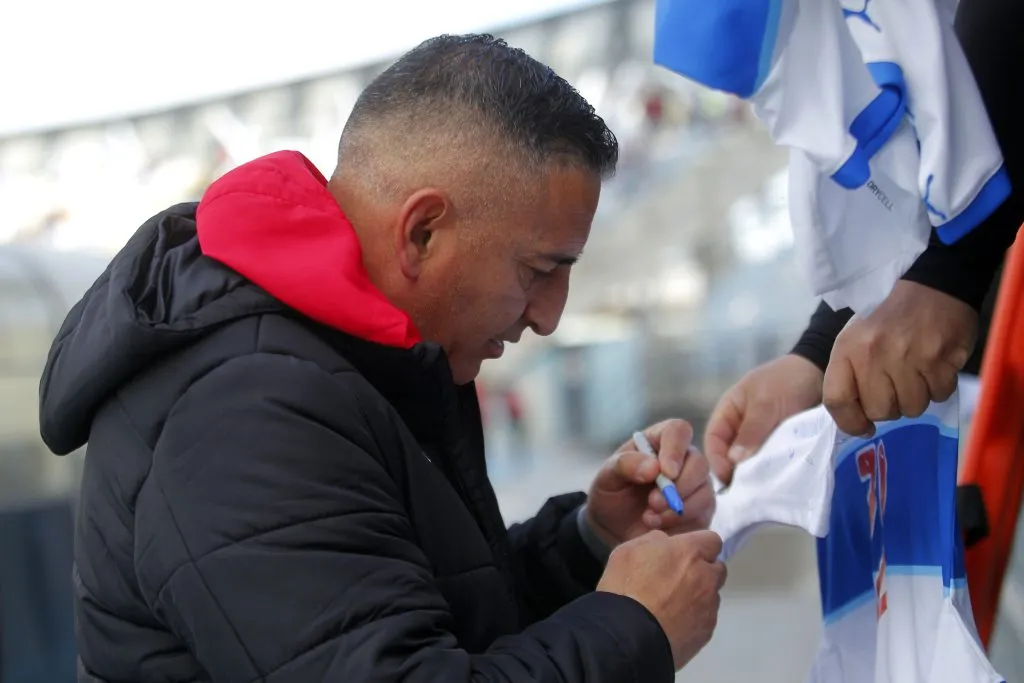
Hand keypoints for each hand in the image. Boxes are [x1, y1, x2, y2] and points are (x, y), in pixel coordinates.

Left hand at [585, 419, 713, 547]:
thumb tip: (653, 467)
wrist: (614, 528)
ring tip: (649, 518)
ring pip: (704, 493)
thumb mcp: (607, 476)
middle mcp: (684, 459)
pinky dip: (679, 525)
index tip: (666, 473)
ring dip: (677, 509)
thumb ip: (624, 465)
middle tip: (653, 503)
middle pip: (699, 463)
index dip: (675, 450)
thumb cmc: (613, 494)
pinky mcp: (700, 512)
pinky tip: (658, 527)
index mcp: (660, 440)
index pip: (678, 431)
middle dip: (678, 487)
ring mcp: (696, 486)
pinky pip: (702, 517)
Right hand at [597, 529, 725, 669]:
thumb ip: (653, 540)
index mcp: (689, 552)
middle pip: (717, 568)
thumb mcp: (628, 550)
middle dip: (703, 570)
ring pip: (711, 595)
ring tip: (671, 606)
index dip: (699, 546)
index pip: (712, 540)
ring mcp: (709, 606)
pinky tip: (672, 623)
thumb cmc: (625, 587)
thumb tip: (665, 542)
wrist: (628, 635)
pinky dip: (693, 618)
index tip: (683, 553)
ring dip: (698, 595)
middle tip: (677, 579)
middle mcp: (706, 577)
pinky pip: (705, 619)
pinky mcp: (706, 632)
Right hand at [703, 354, 823, 484]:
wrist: (821, 373)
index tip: (727, 478)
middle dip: (735, 472)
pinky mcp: (778, 444)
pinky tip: (777, 482)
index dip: (716, 459)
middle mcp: (740, 427)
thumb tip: (734, 460)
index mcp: (728, 412)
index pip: (713, 439)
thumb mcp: (766, 403)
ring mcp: (760, 437)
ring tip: (761, 491)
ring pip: (750, 460)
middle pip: (729, 454)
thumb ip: (751, 430)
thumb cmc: (786, 381)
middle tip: (745, 492)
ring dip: (755, 474)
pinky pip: (770, 461)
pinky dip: (772, 471)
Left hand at [823, 281, 977, 435]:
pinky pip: (939, 395)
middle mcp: (873, 354)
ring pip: (912, 408)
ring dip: (916, 398)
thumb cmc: (888, 320)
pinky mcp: (940, 359)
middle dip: (890, 407)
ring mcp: (908, 357)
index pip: (836, 400)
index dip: (849, 422)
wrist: (932, 287)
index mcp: (847, 349)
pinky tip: (935, 366)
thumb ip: (851, 377)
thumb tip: (859, 423)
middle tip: (896, 387)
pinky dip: (939, 387)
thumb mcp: (856, 340)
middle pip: (879, 411)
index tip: (863, 427)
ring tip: (916, 374)